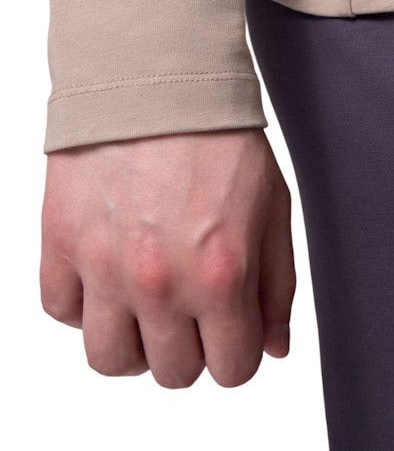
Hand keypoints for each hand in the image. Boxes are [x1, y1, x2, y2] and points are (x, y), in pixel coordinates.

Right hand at [40, 129, 294, 387]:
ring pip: (110, 360)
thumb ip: (277, 285)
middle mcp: (160, 283)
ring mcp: (103, 268)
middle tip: (193, 306)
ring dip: (135, 342)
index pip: (232, 369)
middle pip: (173, 373)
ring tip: (148, 304)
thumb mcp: (272, 206)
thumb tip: (271, 348)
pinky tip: (109, 273)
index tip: (232, 328)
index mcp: (221, 274)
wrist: (155, 77)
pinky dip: (84, 304)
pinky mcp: (60, 244)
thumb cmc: (219, 136)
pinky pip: (62, 311)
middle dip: (191, 347)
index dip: (237, 352)